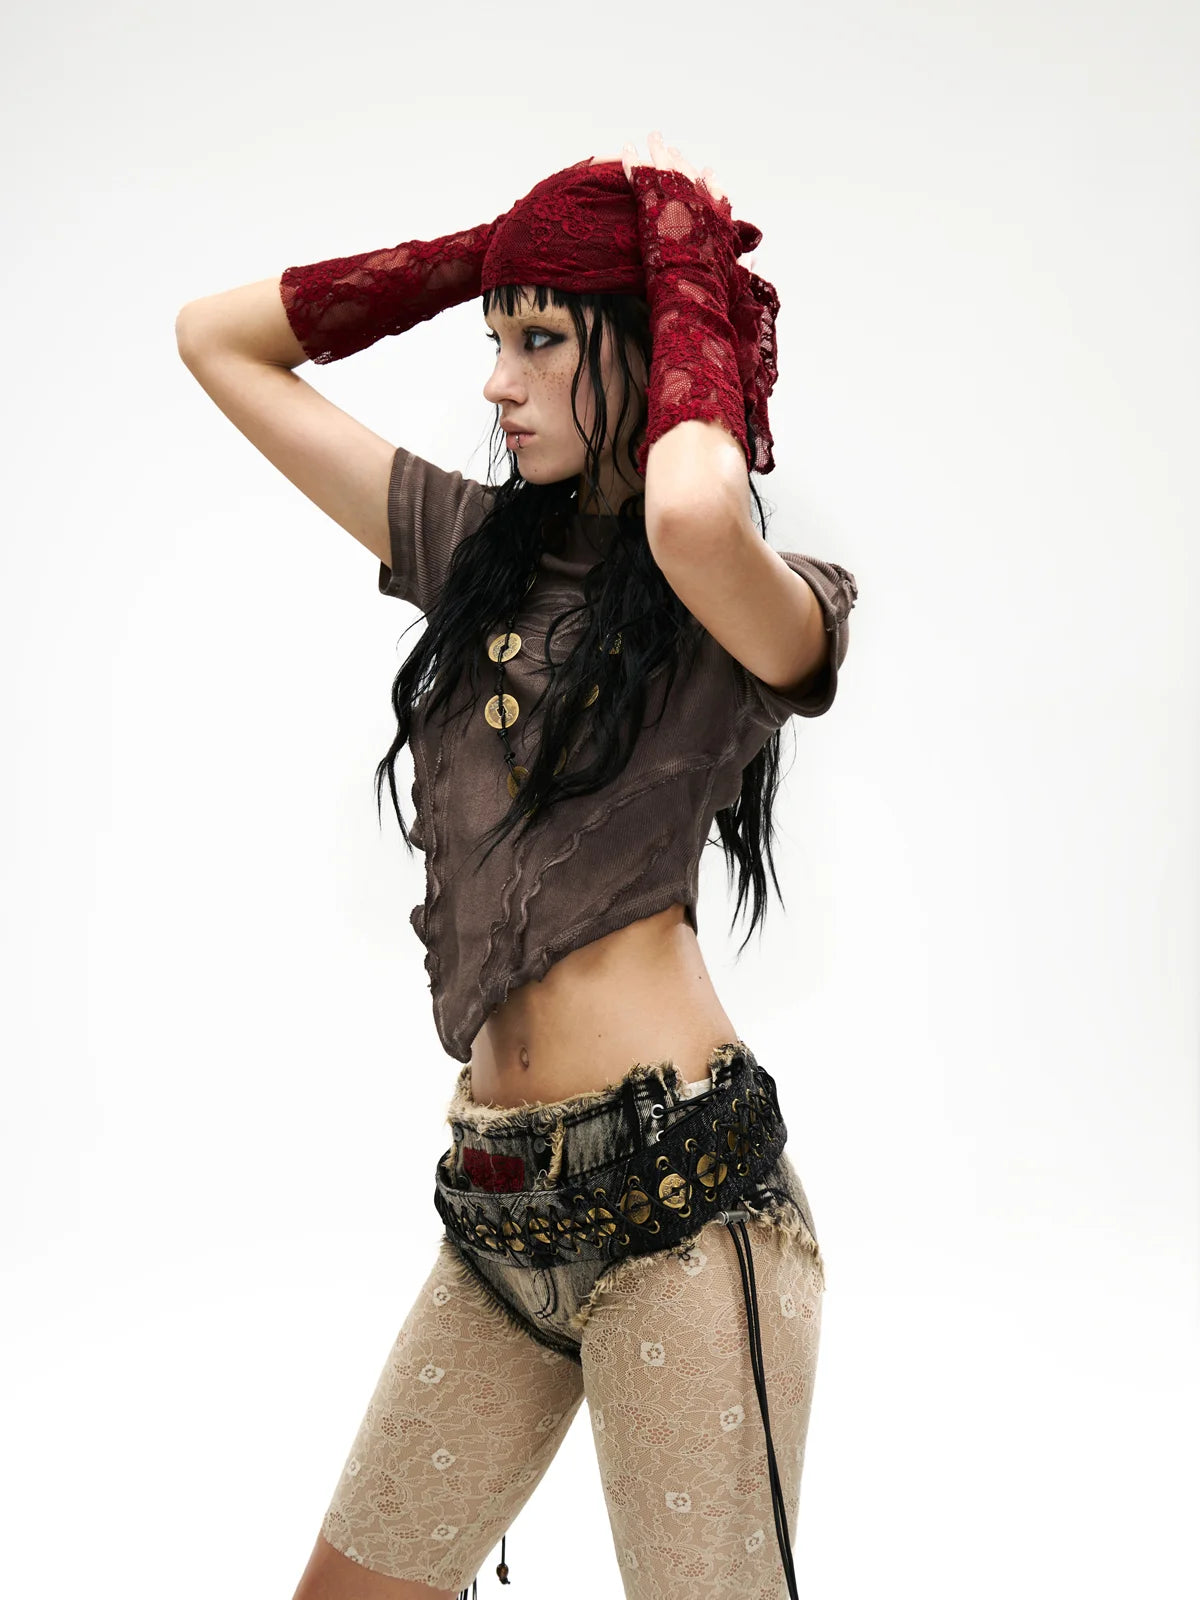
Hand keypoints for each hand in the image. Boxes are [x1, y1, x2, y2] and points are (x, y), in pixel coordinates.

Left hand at [590, 137, 756, 272]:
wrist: (691, 285)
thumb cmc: (713, 289)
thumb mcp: (733, 279)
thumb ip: (741, 271)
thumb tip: (752, 270)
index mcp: (719, 217)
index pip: (715, 192)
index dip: (709, 181)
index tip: (705, 171)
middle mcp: (700, 201)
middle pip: (689, 173)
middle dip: (680, 160)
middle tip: (672, 149)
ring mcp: (677, 196)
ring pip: (665, 165)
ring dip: (658, 150)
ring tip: (652, 137)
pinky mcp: (653, 199)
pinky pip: (639, 172)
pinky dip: (631, 159)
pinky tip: (626, 149)